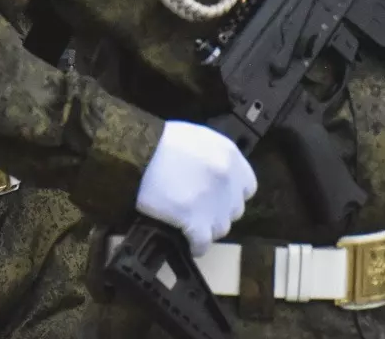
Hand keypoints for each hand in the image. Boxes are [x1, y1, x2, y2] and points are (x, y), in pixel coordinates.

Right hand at [134, 121, 255, 256]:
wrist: (136, 153)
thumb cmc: (161, 141)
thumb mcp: (198, 138)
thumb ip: (215, 157)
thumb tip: (217, 175)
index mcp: (230, 156)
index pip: (247, 187)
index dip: (232, 194)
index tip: (219, 196)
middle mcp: (228, 180)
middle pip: (234, 210)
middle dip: (219, 211)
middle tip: (200, 208)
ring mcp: (213, 203)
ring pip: (221, 228)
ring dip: (207, 227)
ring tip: (191, 223)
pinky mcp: (195, 222)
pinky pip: (202, 243)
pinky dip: (196, 245)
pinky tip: (189, 243)